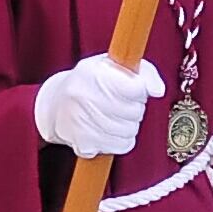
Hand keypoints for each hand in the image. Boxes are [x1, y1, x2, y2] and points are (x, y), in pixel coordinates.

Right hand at [31, 52, 165, 159]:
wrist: (54, 105)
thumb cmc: (90, 82)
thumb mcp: (112, 65)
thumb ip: (143, 71)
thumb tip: (158, 91)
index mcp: (92, 73)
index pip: (135, 87)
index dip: (139, 90)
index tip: (133, 88)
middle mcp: (84, 96)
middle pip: (135, 111)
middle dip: (134, 108)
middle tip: (120, 103)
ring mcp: (82, 122)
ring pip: (130, 131)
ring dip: (128, 125)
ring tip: (113, 116)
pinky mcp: (83, 144)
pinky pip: (120, 146)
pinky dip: (119, 141)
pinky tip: (107, 130)